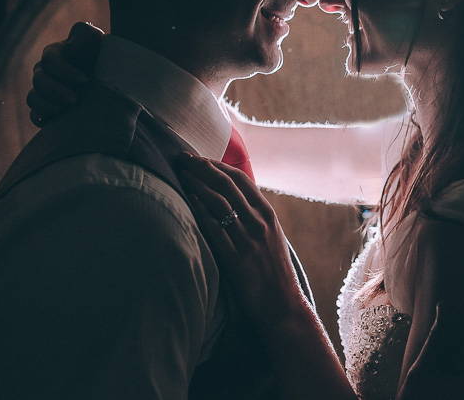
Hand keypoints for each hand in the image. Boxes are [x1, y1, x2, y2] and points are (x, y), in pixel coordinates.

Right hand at [27, 22, 101, 126]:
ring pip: (33, 97)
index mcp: (54, 54)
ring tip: (63, 111)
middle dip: (56, 91)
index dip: (65, 71)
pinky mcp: (45, 108)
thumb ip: (84, 35)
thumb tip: (70, 48)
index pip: (50, 61)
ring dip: (46, 105)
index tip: (86, 80)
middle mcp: (44, 72)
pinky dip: (39, 118)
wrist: (109, 78)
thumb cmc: (101, 55)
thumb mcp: (96, 40)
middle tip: (75, 100)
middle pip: (39, 81)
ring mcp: (43, 91)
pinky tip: (50, 122)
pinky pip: (34, 115)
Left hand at [178, 153, 309, 322]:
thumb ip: (256, 218)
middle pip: (227, 185)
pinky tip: (188, 200)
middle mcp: (260, 222)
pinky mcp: (236, 258)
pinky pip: (214, 228)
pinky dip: (200, 209)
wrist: (283, 305)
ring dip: (197, 183)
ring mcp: (248, 239)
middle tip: (183, 157)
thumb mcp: (272, 237)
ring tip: (181, 174)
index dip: (218, 165)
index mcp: (269, 214)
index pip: (241, 179)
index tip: (200, 158)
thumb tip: (234, 201)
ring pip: (219, 201)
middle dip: (202, 167)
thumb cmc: (274, 273)